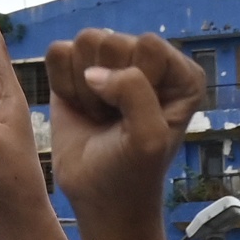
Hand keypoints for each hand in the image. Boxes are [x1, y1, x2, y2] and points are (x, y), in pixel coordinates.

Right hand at [43, 26, 207, 232]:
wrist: (101, 199)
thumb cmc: (132, 173)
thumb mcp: (148, 139)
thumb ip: (134, 92)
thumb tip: (93, 73)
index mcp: (180, 74)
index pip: (148, 45)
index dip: (133, 83)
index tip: (135, 119)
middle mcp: (149, 60)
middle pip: (112, 40)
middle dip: (106, 88)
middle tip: (114, 122)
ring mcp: (112, 61)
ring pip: (84, 42)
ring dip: (84, 89)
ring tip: (100, 116)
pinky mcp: (77, 68)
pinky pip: (58, 53)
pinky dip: (62, 85)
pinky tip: (80, 109)